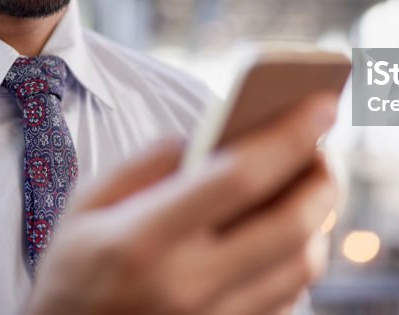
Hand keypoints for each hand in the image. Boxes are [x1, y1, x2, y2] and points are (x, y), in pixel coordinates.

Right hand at [26, 94, 338, 314]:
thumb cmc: (74, 270)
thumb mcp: (85, 205)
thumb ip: (148, 162)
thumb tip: (213, 133)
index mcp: (145, 239)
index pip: (240, 177)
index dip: (290, 135)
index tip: (322, 104)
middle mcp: (187, 287)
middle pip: (291, 225)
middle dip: (322, 177)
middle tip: (324, 149)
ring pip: (302, 267)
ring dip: (318, 220)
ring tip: (309, 187)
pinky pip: (290, 300)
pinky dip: (298, 258)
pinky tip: (287, 234)